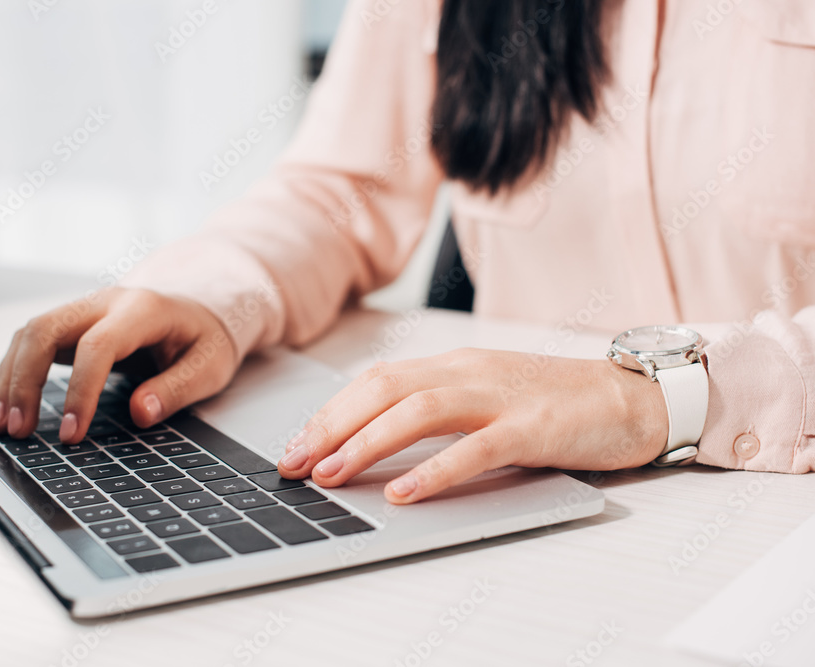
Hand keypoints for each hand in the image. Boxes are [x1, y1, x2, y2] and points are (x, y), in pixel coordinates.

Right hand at [0, 287, 236, 442]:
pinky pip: (30, 342)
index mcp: (143, 309)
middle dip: (25, 382)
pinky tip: (1, 405)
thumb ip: (177, 389)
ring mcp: (84, 309)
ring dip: (9, 379)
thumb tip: (141, 411)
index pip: (98, 345)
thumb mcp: (209, 367)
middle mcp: (105, 302)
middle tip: (20, 430)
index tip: (71, 433)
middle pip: (46, 330)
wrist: (200, 311)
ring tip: (1, 424)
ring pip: (29, 334)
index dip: (80, 391)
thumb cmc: (205, 339)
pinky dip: (11, 373)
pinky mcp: (71, 325)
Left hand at [276, 348, 667, 503]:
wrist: (630, 396)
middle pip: (383, 389)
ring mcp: (500, 397)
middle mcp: (467, 372)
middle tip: (294, 463)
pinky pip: (475, 448)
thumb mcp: (483, 394)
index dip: (329, 413)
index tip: (296, 446)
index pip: (375, 382)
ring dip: (366, 443)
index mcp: (452, 365)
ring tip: (332, 474)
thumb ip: (435, 407)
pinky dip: (435, 471)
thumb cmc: (551, 401)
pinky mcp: (532, 428)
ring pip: (418, 411)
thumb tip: (372, 437)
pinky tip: (404, 494)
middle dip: (330, 426)